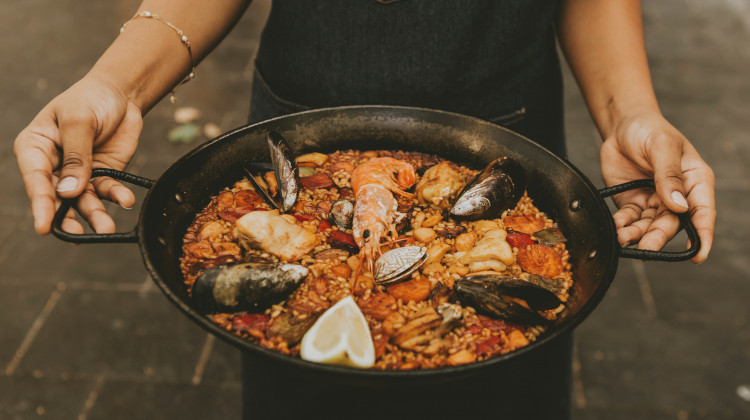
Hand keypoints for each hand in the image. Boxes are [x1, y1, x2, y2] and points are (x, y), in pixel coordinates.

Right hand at [14, 76, 141, 234]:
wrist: (121, 94)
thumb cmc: (91, 99)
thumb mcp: (80, 121)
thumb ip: (76, 155)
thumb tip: (69, 191)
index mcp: (35, 148)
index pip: (35, 179)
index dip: (40, 204)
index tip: (44, 227)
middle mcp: (54, 165)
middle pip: (57, 198)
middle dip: (67, 217)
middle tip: (77, 235)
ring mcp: (79, 173)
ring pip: (83, 201)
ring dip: (95, 215)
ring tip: (107, 228)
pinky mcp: (102, 174)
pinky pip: (107, 191)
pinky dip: (116, 196)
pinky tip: (125, 199)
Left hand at [600, 113, 715, 262]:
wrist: (621, 126)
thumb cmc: (649, 130)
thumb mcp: (662, 146)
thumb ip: (669, 175)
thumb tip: (678, 206)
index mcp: (695, 181)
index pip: (703, 212)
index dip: (703, 236)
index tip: (698, 256)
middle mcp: (677, 196)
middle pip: (672, 224)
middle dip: (659, 238)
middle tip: (646, 249)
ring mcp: (654, 201)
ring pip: (649, 226)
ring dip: (637, 235)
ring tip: (623, 238)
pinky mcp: (633, 203)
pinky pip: (629, 220)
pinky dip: (623, 226)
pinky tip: (616, 228)